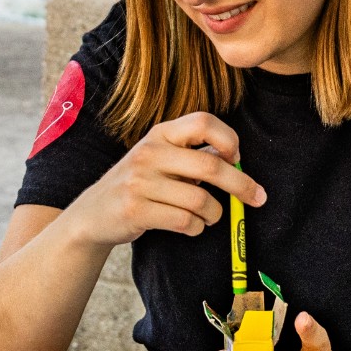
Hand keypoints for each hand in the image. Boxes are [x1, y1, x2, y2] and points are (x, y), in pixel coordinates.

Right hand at [66, 112, 265, 247]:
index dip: (229, 139)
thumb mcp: (159, 160)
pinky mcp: (136, 210)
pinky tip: (191, 226)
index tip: (237, 158)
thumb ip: (192, 157)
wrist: (92, 214)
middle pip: (211, 166)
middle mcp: (149, 153)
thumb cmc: (138, 186)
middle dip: (242, 185)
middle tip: (257, 198)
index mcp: (160, 134)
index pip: (203, 122)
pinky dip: (197, 228)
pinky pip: (185, 221)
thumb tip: (237, 162)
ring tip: (209, 217)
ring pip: (201, 200)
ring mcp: (140, 182)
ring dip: (214, 214)